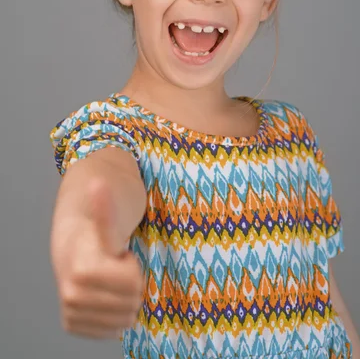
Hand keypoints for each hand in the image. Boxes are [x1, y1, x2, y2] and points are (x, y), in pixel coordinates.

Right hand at [51, 178, 144, 338]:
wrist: (72, 237)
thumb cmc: (97, 224)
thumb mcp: (108, 211)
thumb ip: (105, 205)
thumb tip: (98, 184)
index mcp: (83, 267)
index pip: (131, 282)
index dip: (131, 266)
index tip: (119, 250)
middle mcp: (72, 292)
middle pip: (133, 300)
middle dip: (130, 278)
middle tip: (115, 261)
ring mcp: (71, 309)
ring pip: (126, 317)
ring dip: (124, 295)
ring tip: (110, 274)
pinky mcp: (72, 322)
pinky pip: (113, 329)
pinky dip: (116, 313)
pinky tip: (106, 294)